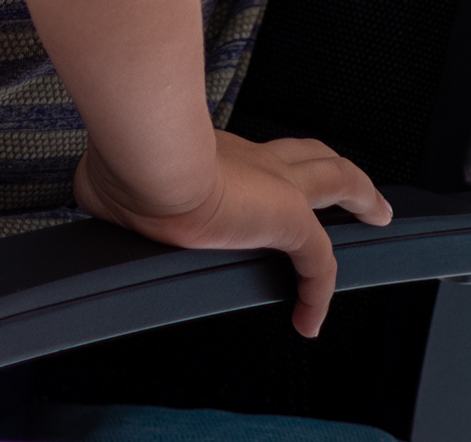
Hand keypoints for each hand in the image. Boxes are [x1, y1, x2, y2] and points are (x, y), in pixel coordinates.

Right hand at [75, 128, 390, 337]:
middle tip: (351, 181)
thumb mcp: (115, 174)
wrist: (150, 157)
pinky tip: (311, 319)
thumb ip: (113, 184)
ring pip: (336, 179)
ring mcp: (275, 182)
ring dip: (360, 194)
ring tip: (377, 213)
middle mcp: (250, 158)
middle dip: (332, 165)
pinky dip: (322, 291)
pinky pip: (321, 262)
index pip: (250, 155)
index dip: (264, 165)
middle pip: (308, 154)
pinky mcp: (290, 218)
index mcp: (214, 151)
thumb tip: (93, 192)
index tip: (255, 182)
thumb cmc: (127, 158)